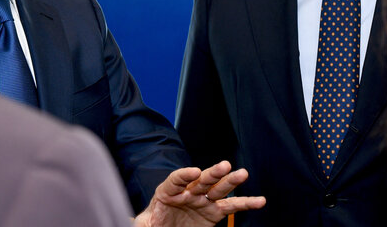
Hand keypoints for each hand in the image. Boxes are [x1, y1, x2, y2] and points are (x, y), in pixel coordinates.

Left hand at [133, 160, 265, 226]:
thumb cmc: (153, 224)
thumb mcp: (143, 224)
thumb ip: (139, 222)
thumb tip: (127, 221)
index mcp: (167, 192)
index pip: (175, 180)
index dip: (183, 175)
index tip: (194, 172)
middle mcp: (187, 192)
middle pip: (201, 180)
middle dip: (212, 173)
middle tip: (224, 165)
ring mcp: (202, 201)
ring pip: (218, 189)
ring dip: (230, 181)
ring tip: (243, 173)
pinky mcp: (213, 213)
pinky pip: (231, 206)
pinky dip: (245, 203)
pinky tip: (259, 200)